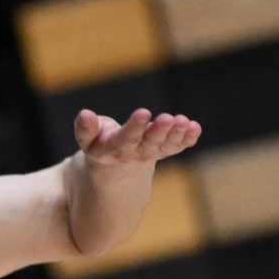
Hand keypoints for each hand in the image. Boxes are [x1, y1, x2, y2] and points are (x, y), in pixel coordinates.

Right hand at [74, 106, 200, 167]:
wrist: (117, 165)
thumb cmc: (101, 144)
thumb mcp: (89, 140)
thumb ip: (86, 130)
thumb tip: (84, 115)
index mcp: (114, 150)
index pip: (125, 139)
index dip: (135, 128)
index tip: (144, 113)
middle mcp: (135, 154)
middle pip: (149, 143)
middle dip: (159, 131)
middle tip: (168, 119)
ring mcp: (153, 153)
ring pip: (166, 145)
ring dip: (176, 134)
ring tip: (184, 122)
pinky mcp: (165, 149)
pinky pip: (178, 146)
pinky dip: (188, 138)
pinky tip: (194, 128)